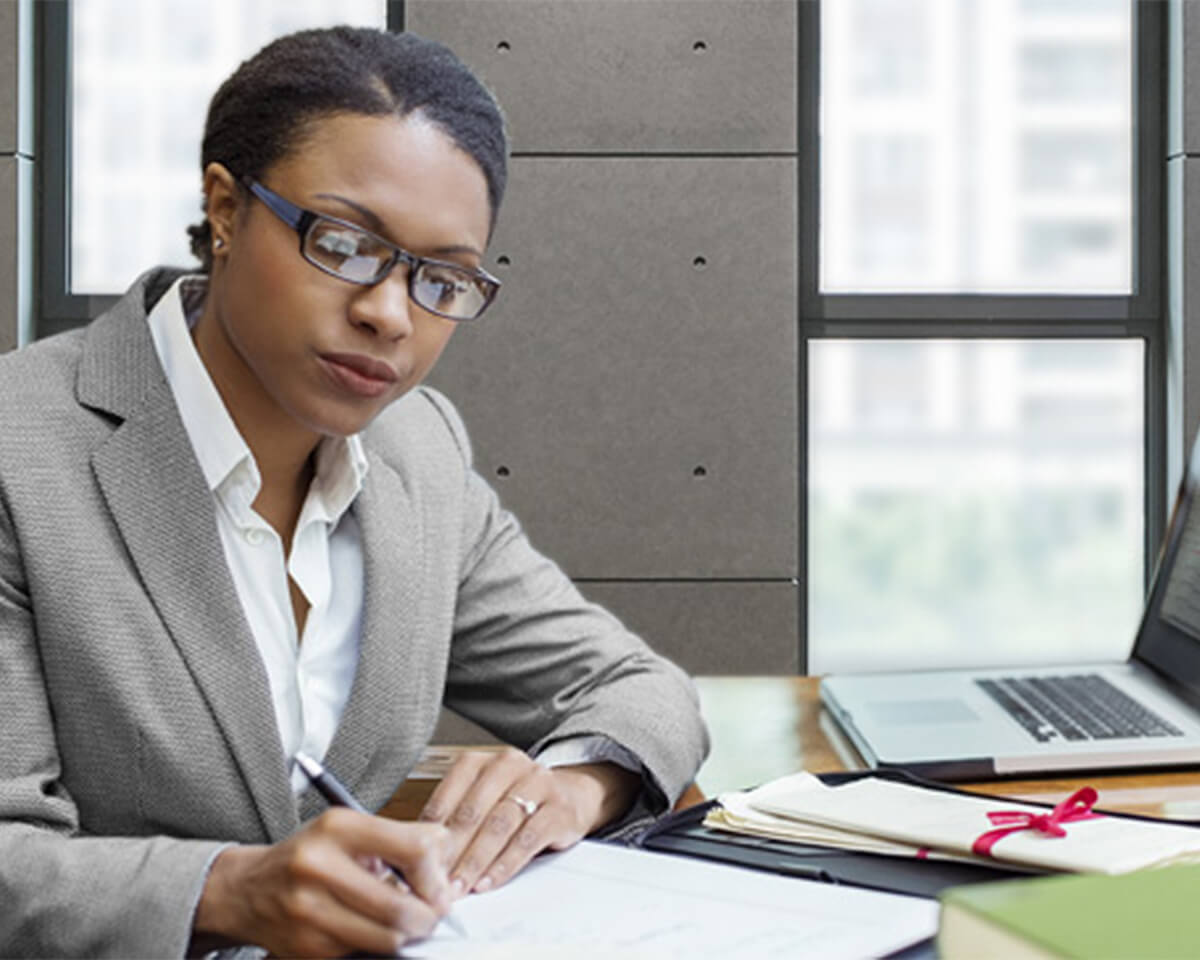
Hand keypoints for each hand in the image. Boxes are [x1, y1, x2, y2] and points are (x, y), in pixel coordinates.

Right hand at [193, 808, 454, 957]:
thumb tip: (447, 852)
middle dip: (428, 915)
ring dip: (405, 934)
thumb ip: (400, 837)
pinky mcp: (306, 948)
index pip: (414, 848)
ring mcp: (309, 911)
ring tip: (403, 920)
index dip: (437, 873)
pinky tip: (369, 928)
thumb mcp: (348, 829)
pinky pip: (363, 953)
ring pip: (387, 938)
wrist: (247, 890)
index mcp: (338, 827)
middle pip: (402, 907)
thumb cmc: (308, 855)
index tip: (440, 883)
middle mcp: (319, 866)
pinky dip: (376, 945)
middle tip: (432, 912)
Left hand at [418, 747, 639, 895]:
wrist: (572, 795)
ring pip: (498, 825)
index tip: (418, 861)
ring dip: (475, 861)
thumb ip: (455, 819)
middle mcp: (508, 765)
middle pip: (472, 811)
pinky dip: (504, 865)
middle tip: (434, 881)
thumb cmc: (517, 801)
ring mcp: (537, 783)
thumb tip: (417, 854)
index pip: (448, 794)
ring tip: (459, 886)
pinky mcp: (558, 808)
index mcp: (481, 761)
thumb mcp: (484, 800)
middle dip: (451, 851)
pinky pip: (527, 839)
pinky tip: (488, 881)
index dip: (431, 831)